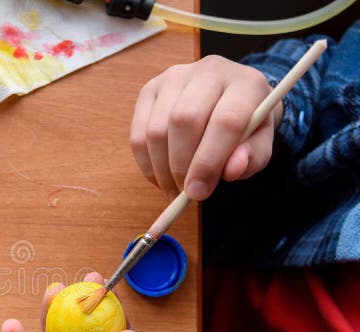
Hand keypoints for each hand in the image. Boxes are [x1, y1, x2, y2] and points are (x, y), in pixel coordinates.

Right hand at [130, 56, 282, 200]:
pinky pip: (138, 134)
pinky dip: (146, 163)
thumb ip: (252, 158)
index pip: (225, 121)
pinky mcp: (150, 89)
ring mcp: (174, 77)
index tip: (198, 193)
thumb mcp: (260, 144)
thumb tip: (231, 171)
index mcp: (246, 83)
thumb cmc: (247, 126)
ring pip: (156, 130)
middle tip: (184, 193)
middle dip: (180, 166)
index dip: (209, 162)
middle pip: (184, 121)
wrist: (229, 97)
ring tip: (173, 189)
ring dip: (161, 169)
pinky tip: (160, 176)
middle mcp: (209, 71)